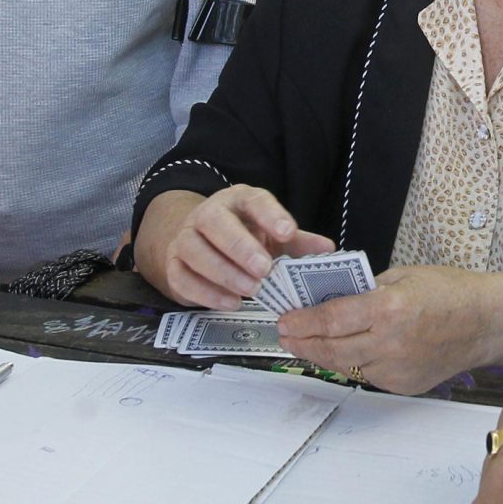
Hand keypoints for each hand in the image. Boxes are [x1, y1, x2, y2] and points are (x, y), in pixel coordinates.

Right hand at [154, 186, 332, 309]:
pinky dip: (206, 292)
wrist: (198, 243)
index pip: (253, 200)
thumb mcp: (272, 235)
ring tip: (251, 291)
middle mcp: (208, 214)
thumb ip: (298, 242)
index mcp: (238, 201)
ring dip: (223, 272)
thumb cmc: (244, 238)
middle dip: (239, 246)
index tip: (287, 231)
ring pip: (195, 249)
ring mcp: (186, 238)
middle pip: (215, 221)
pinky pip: (182, 277)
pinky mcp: (174, 265)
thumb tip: (328, 250)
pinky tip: (230, 303)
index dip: (269, 214)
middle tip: (264, 269)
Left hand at [276, 264, 502, 392]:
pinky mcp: (404, 386)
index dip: (302, 321)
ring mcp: (398, 370)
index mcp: (390, 309)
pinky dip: (352, 363)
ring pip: (347, 366)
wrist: (486, 322)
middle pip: (331, 350)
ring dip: (323, 354)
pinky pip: (368, 375)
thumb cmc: (450, 292)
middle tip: (285, 334)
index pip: (332, 320)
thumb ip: (365, 290)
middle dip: (302, 342)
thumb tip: (331, 299)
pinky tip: (343, 351)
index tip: (284, 319)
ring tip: (306, 342)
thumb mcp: (402, 276)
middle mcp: (392, 344)